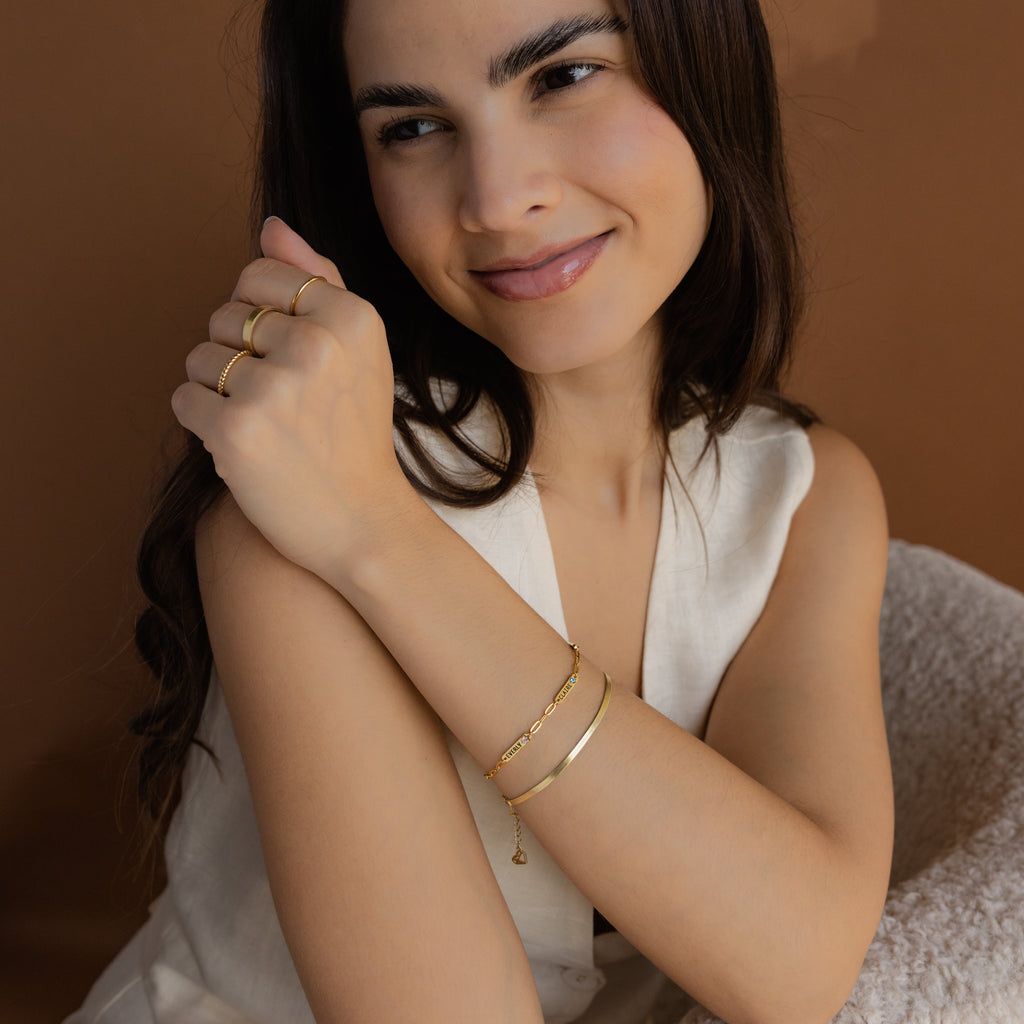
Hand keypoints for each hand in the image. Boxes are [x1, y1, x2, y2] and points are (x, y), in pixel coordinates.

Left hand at [172, 217, 412, 578]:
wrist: (363, 522)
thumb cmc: (355, 435)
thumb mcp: (359, 351)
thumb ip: (319, 282)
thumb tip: (271, 227)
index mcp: (351, 317)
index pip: (258, 276)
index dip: (259, 317)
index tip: (288, 360)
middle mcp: (317, 344)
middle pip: (224, 316)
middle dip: (238, 357)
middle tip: (281, 403)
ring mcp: (276, 388)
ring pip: (199, 357)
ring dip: (217, 391)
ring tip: (263, 423)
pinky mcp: (238, 430)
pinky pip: (185, 399)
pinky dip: (204, 424)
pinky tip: (243, 446)